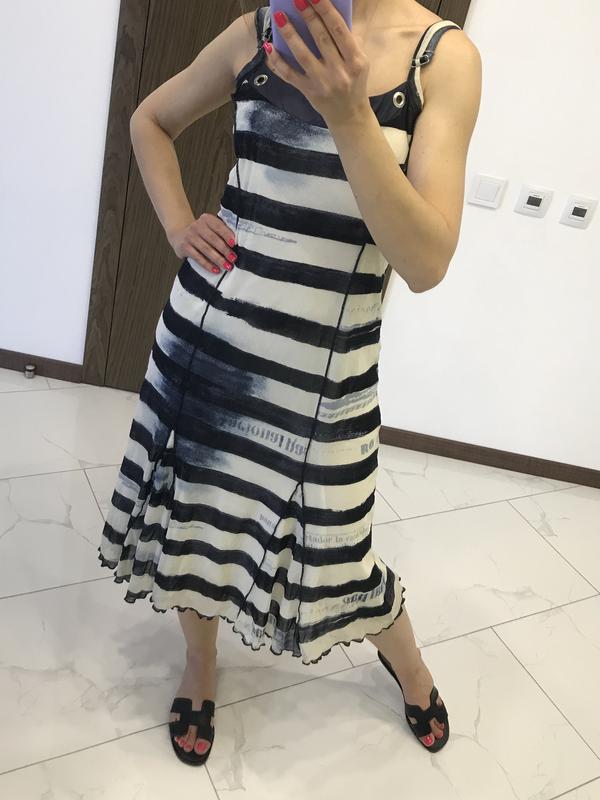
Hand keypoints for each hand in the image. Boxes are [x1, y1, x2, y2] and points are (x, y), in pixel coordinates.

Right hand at [167, 213, 236, 273]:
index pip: (218, 226)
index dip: (227, 235)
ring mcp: (190, 236)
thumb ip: (220, 232)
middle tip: (233, 258)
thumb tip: (234, 245)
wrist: (179, 234)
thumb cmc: (199, 232)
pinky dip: (208, 265)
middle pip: (213, 239)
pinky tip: (215, 269)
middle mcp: (197, 226)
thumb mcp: (209, 227)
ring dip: (218, 259)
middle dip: (225, 250)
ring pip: (206, 249)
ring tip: (227, 266)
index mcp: (206, 219)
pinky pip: (198, 257)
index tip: (234, 244)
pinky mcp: (184, 247)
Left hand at [264, 0, 370, 125]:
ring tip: (280, 17)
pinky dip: (278, 61)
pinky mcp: (309, 92)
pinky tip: (270, 47)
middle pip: (321, 38)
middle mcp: (340, 72)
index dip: (325, 9)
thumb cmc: (354, 83)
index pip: (339, 29)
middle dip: (308, 16)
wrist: (349, 116)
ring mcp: (323, 83)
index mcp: (356, 60)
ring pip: (303, 54)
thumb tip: (326, 15)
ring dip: (290, 34)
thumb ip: (346, 42)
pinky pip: (290, 74)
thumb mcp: (359, 63)